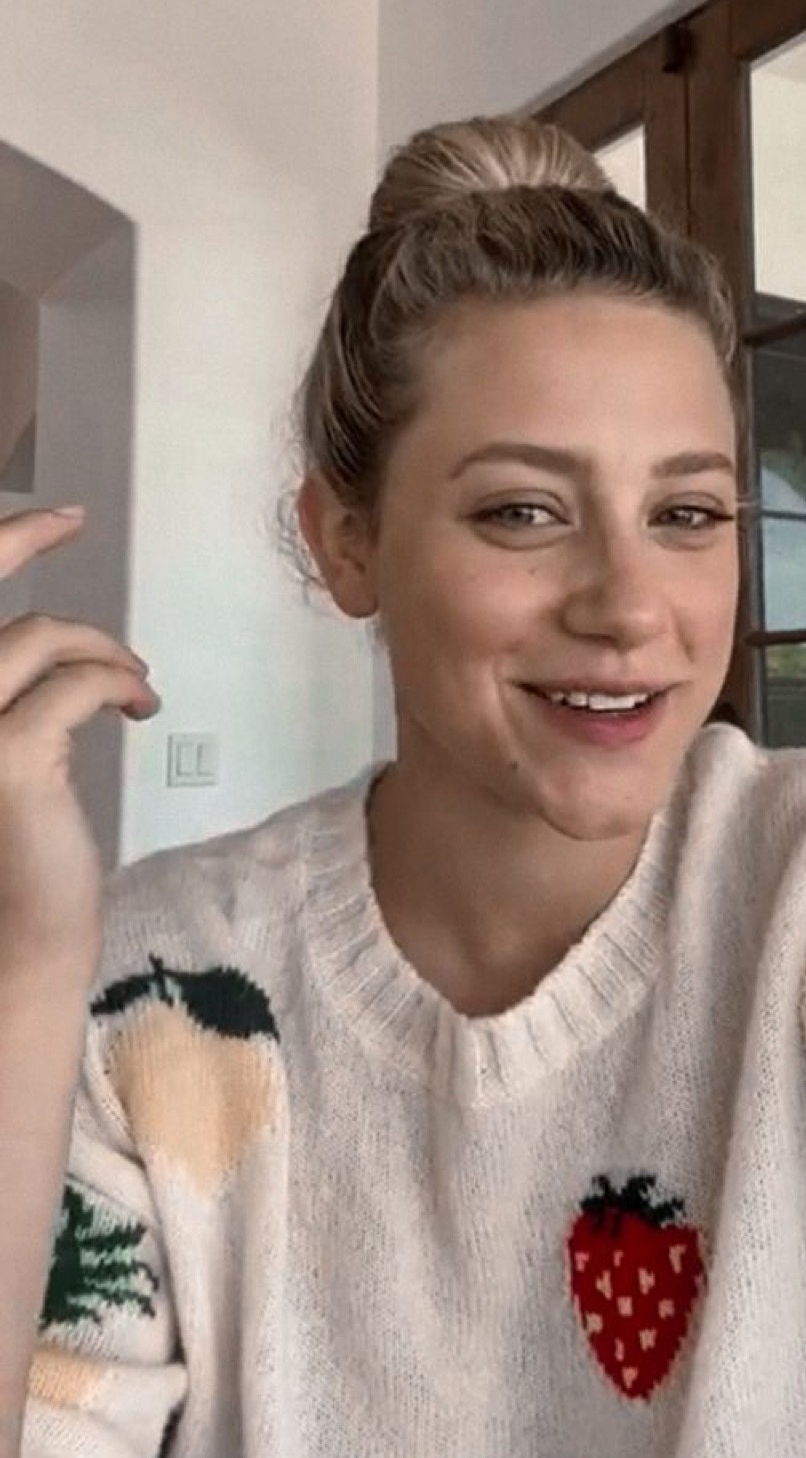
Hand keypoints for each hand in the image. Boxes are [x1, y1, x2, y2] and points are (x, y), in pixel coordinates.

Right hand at [0, 508, 159, 986]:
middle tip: (70, 519)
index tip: (46, 513)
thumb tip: (54, 653)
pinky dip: (116, 682)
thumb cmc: (17, 859)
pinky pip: (77, 685)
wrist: (21, 945)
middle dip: (19, 540)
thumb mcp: (7, 761)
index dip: (1, 543)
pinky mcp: (8, 759)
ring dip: (94, 643)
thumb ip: (10, 704)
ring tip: (131, 678)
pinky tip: (140, 708)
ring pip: (33, 637)